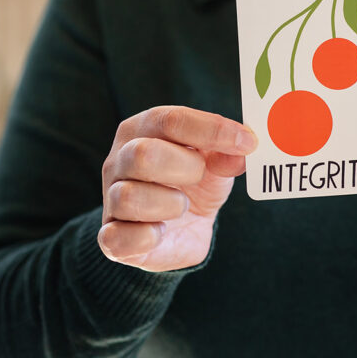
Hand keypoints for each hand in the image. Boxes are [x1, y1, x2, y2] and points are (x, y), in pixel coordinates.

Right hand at [98, 105, 257, 271]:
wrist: (182, 227)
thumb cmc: (194, 181)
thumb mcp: (217, 161)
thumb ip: (228, 151)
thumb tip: (244, 146)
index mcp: (143, 128)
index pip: (171, 119)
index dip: (211, 130)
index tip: (246, 143)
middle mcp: (119, 158)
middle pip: (143, 154)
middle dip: (186, 168)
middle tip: (200, 176)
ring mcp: (110, 197)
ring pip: (129, 197)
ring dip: (169, 204)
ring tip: (182, 205)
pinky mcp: (111, 237)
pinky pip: (117, 238)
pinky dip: (148, 237)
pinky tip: (162, 231)